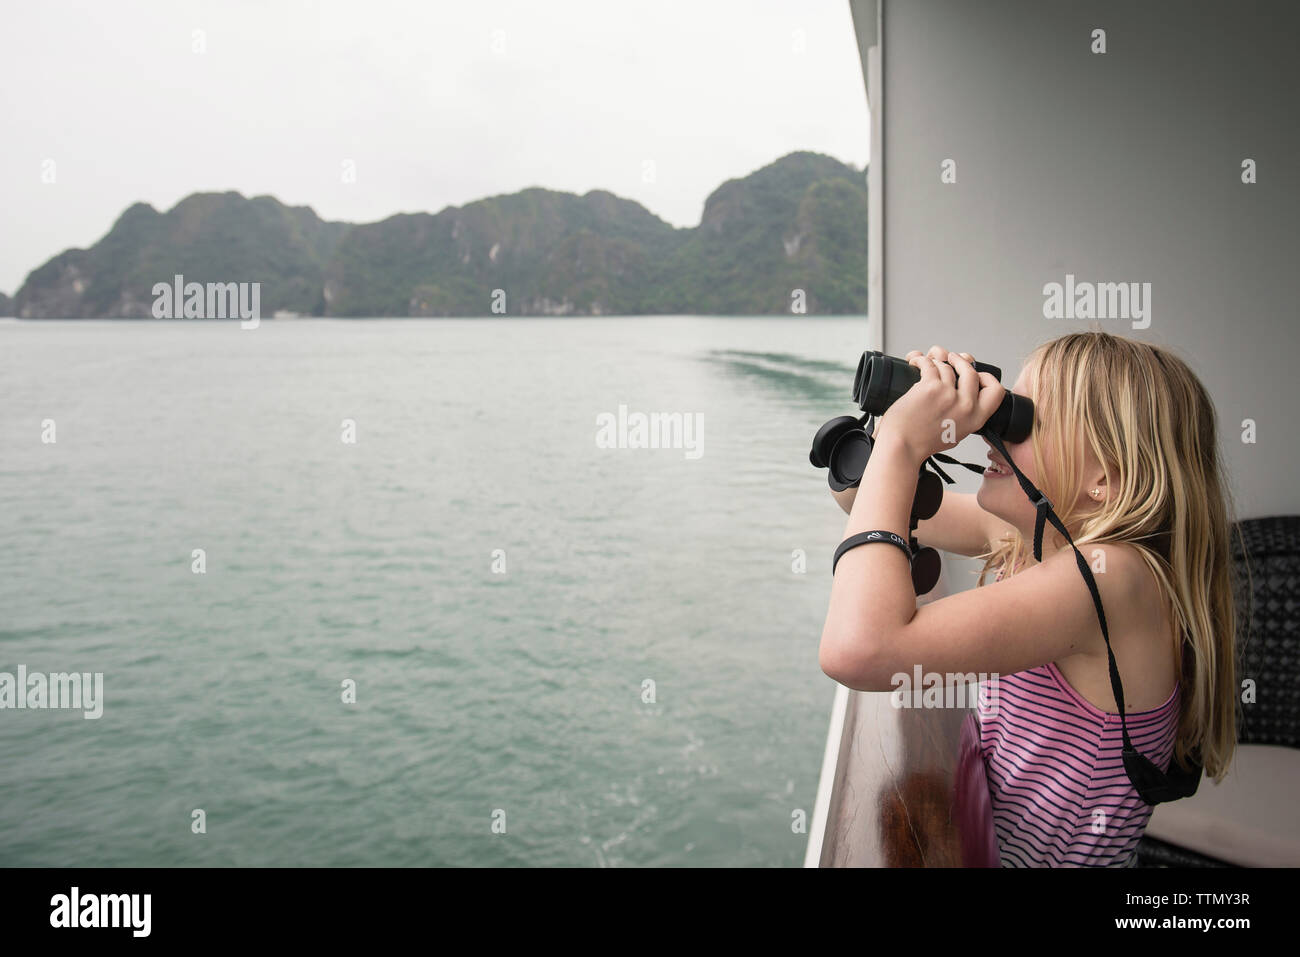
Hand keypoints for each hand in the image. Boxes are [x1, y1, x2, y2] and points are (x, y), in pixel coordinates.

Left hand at [877, 347, 1003, 461]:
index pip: (996, 391)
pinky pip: (929, 364)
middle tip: (951, 358)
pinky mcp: (930, 387)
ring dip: (936, 360)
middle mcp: (965, 406)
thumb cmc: (921, 443)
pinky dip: (920, 359)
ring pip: (947, 366)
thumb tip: (964, 398)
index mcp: (975, 419)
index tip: (976, 372)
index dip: (986, 378)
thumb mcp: (955, 435)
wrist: (901, 446)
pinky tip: (915, 362)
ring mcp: (949, 395)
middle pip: (971, 372)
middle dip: (961, 361)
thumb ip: (964, 418)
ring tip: (927, 362)